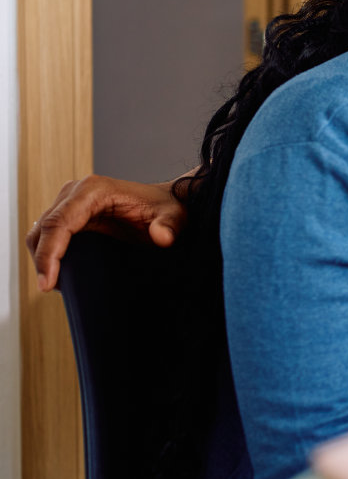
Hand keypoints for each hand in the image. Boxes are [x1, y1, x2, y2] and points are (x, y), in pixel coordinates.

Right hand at [27, 175, 187, 291]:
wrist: (168, 202)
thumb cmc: (169, 209)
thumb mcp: (175, 218)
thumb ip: (169, 226)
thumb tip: (162, 238)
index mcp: (93, 190)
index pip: (58, 224)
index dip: (49, 255)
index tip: (47, 283)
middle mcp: (76, 191)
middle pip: (44, 228)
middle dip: (42, 260)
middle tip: (49, 289)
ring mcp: (71, 200)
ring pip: (41, 231)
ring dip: (42, 257)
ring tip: (55, 284)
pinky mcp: (71, 212)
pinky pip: (49, 233)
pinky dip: (48, 252)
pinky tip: (59, 272)